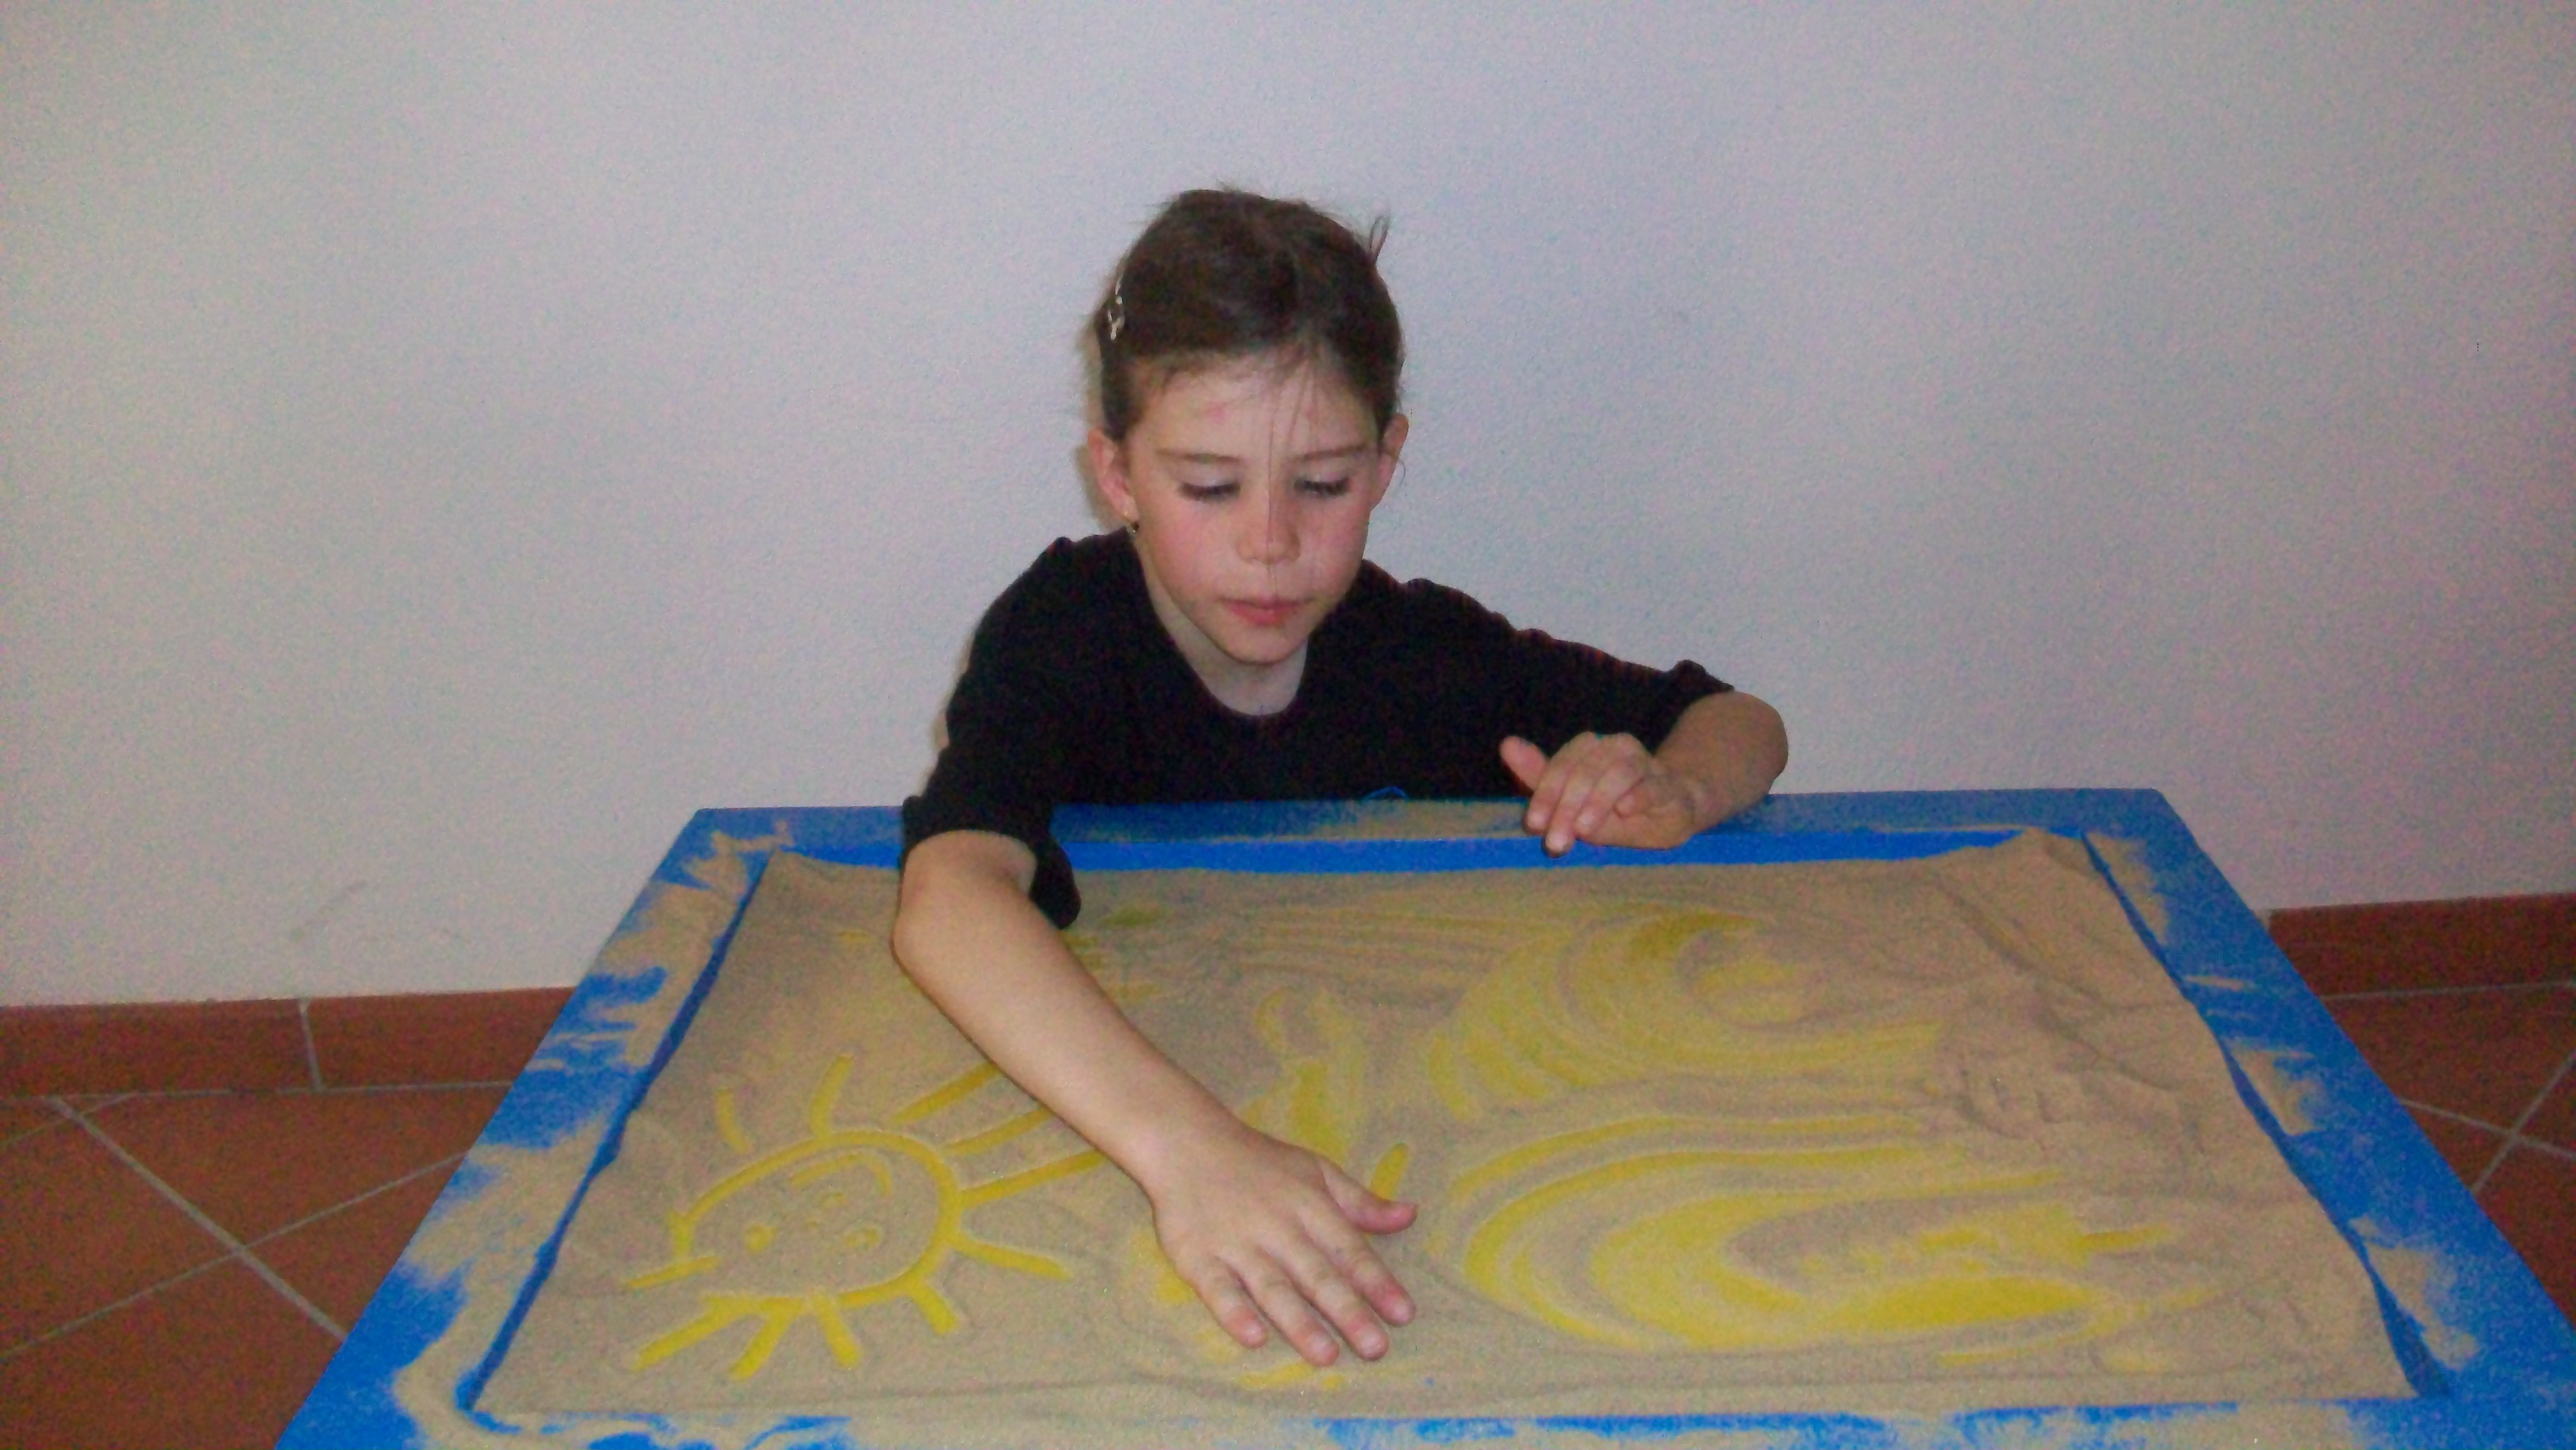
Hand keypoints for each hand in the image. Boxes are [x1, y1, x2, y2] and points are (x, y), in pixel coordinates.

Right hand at [1140, 1119, 1416, 1365]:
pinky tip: (1253, 1336)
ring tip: (1326, 1355)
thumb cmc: (1260, 1163)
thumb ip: (1360, 1202)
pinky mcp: (1198, 1256)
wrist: (1187, 1142)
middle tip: (1375, 1348)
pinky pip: (1217, 1289)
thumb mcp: (1316, 1172)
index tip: (1403, 1313)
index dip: (1377, 1282)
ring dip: (1299, 1322)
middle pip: (1316, 1275)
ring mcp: (1237, 1244)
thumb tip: (1410, 1216)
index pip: (1349, 1249)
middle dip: (1347, 1312)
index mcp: (1310, 1207)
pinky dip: (1234, 1312)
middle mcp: (1278, 1228)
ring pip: (1272, 1288)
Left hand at [1501, 731, 1712, 854]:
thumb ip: (1541, 777)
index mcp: (1590, 748)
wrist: (1670, 811)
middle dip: (1567, 806)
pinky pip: (1653, 785)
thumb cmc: (1614, 808)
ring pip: (1619, 773)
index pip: (1562, 764)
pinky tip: (1625, 810)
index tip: (1534, 825)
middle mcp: (1617, 748)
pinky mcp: (1668, 785)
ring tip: (1584, 829)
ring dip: (1598, 801)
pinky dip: (1638, 796)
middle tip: (1557, 841)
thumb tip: (1506, 744)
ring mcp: (1646, 764)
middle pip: (1587, 770)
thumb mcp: (1573, 800)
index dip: (1545, 793)